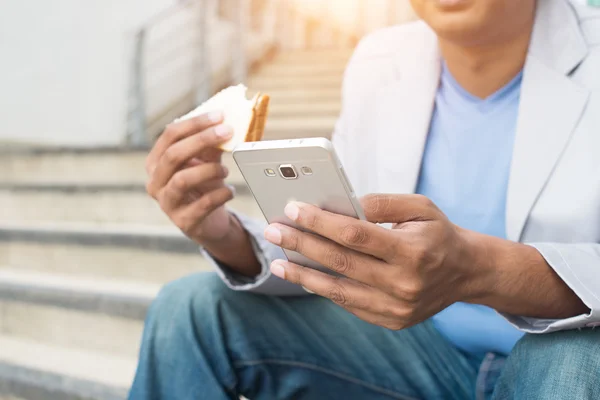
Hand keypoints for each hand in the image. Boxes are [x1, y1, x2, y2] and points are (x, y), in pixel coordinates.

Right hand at [145, 112, 235, 243]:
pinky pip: (203, 204)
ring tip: (226, 171)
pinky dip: (221, 194)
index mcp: (156, 161)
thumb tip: (224, 122)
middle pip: (173, 155)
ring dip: (209, 170)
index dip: (195, 123)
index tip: (220, 115)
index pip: (170, 135)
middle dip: (202, 140)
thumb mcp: (206, 161)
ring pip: (182, 180)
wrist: (210, 221)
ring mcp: (167, 204)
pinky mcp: (184, 222)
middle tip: (227, 132)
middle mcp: (155, 182)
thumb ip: (211, 144)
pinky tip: (231, 191)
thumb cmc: (204, 186)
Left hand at [263, 194, 486, 329]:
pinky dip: (323, 289)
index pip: (355, 235)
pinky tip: (304, 276)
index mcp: (413, 250)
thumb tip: (341, 205)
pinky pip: (349, 304)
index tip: (293, 209)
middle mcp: (405, 283)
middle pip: (340, 262)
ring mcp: (397, 307)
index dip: (320, 222)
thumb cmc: (438, 233)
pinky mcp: (391, 320)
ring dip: (303, 275)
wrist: (466, 272)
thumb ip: (382, 203)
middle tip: (273, 231)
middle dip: (301, 244)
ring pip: (339, 290)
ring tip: (277, 262)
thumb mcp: (420, 207)